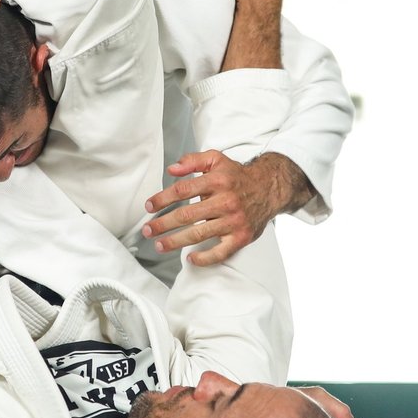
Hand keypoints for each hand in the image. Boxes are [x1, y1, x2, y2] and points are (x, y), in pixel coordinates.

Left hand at [141, 149, 284, 265]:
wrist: (269, 188)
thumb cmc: (236, 176)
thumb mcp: (216, 159)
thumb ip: (192, 160)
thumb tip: (172, 169)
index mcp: (217, 181)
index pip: (182, 190)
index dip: (162, 199)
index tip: (149, 207)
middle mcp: (226, 201)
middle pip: (187, 215)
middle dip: (163, 224)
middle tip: (148, 230)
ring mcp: (234, 221)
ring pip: (199, 234)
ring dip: (175, 242)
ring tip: (159, 245)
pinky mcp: (241, 237)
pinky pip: (220, 252)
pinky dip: (204, 258)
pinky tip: (190, 258)